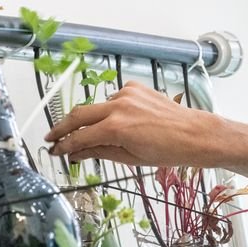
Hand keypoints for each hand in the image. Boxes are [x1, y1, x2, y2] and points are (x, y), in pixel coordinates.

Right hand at [45, 81, 221, 166]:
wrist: (195, 134)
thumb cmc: (168, 151)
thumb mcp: (131, 158)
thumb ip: (100, 152)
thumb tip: (77, 154)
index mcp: (116, 128)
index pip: (80, 137)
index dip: (64, 146)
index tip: (54, 151)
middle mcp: (118, 106)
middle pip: (79, 114)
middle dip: (62, 127)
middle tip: (52, 138)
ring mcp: (127, 93)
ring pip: (97, 107)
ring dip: (90, 120)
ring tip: (90, 135)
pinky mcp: (135, 87)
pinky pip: (114, 98)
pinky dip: (111, 110)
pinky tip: (121, 122)